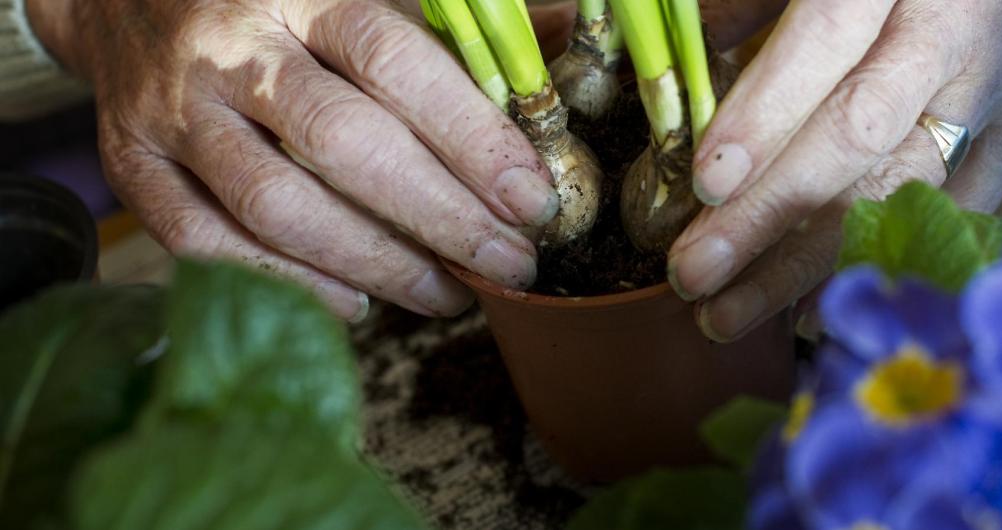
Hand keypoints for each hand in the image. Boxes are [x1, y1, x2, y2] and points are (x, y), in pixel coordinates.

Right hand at [27, 0, 572, 321]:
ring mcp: (174, 111)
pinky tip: (355, 303)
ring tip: (448, 294)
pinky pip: (206, 244)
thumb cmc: (278, 10)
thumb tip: (559, 60)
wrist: (130, 0)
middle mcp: (231, 48)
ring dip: (376, 265)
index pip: (393, 60)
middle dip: (439, 218)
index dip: (469, 136)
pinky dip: (290, 284)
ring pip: (276, 205)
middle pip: (341, 142)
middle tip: (509, 266)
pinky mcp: (132, 166)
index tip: (530, 199)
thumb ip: (450, 37)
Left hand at [671, 0, 1001, 340]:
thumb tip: (679, 92)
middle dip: (767, 213)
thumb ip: (754, 10)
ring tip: (728, 312)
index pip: (823, 44)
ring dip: (805, 261)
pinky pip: (954, 213)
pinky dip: (879, 261)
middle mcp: (955, 29)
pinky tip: (811, 308)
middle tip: (694, 272)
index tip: (706, 185)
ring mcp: (999, 86)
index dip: (764, 116)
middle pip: (856, 134)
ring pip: (898, 188)